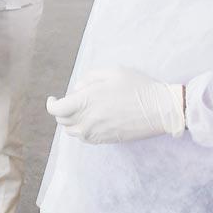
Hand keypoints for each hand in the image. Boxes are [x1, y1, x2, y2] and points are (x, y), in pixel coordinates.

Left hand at [46, 67, 185, 144]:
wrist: (160, 109)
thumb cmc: (137, 87)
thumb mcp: (112, 72)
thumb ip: (89, 78)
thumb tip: (77, 90)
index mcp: (87, 101)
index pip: (56, 110)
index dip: (51, 104)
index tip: (54, 98)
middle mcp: (89, 119)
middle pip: (62, 121)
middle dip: (62, 111)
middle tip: (69, 102)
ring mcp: (98, 132)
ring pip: (73, 132)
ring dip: (72, 122)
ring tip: (80, 112)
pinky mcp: (107, 140)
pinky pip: (86, 139)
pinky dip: (82, 130)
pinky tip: (91, 121)